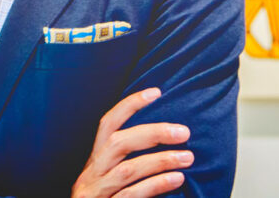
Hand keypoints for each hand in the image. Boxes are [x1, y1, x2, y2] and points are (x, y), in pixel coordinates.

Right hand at [71, 88, 192, 197]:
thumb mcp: (112, 184)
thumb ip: (129, 166)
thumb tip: (166, 145)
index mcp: (94, 164)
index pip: (107, 125)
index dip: (129, 105)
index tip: (156, 92)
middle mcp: (91, 176)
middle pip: (117, 143)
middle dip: (152, 133)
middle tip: (184, 132)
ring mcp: (95, 194)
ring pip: (127, 171)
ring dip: (160, 161)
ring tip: (188, 158)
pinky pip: (131, 196)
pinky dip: (156, 185)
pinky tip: (177, 179)